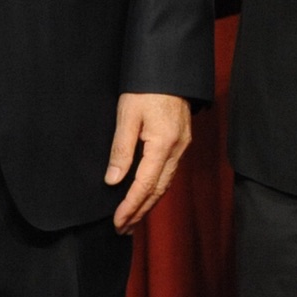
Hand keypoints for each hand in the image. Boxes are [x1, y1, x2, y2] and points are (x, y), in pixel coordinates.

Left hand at [107, 92, 193, 231]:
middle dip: (140, 211)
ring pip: (165, 182)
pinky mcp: (182, 140)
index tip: (117, 222)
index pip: (145, 185)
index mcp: (163, 144)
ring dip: (148, 202)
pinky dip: (156, 187)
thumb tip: (113, 180)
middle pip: (158, 189)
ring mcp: (182, 145)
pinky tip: (146, 193)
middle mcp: (177, 149)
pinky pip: (169, 171)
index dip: (130, 206)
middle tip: (122, 228)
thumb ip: (121, 150)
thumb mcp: (128, 116)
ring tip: (132, 218)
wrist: (170, 67)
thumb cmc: (147, 87)